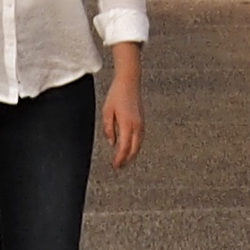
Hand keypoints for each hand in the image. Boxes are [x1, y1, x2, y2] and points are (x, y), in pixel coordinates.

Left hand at [99, 47, 142, 170]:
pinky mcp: (142, 120)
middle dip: (127, 160)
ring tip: (123, 161)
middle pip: (134, 150)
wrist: (129, 82)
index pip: (124, 148)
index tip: (115, 166)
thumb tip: (112, 143)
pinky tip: (129, 148)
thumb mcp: (107, 111)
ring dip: (132, 154)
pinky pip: (140, 138)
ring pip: (138, 145)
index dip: (120, 159)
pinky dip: (135, 146)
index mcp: (127, 124)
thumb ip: (108, 128)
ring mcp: (141, 123)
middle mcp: (137, 126)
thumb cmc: (116, 95)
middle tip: (119, 167)